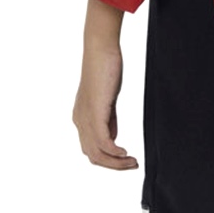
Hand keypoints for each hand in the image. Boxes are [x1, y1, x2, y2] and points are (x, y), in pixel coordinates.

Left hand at [73, 44, 138, 169]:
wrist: (100, 48)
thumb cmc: (105, 67)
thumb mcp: (107, 99)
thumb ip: (109, 119)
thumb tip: (112, 140)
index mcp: (81, 117)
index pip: (91, 148)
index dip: (108, 158)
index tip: (126, 158)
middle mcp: (80, 121)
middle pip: (93, 156)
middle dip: (113, 165)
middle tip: (132, 165)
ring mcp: (86, 118)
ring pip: (97, 154)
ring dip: (116, 162)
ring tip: (132, 162)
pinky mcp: (95, 112)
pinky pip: (102, 143)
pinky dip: (114, 153)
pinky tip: (126, 153)